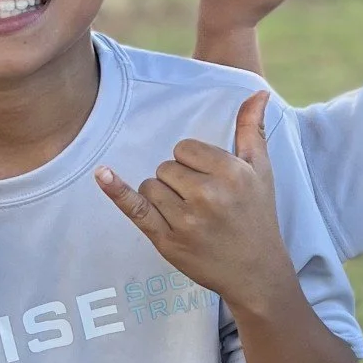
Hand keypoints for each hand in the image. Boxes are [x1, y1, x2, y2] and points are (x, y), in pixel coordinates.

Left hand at [96, 93, 294, 311]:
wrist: (256, 271)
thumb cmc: (257, 216)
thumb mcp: (261, 171)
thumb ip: (252, 129)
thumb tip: (258, 91)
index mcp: (232, 173)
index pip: (185, 148)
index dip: (193, 162)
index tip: (209, 180)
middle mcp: (209, 195)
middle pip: (166, 167)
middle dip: (178, 180)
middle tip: (203, 203)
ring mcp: (186, 220)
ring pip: (150, 185)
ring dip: (162, 196)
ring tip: (189, 215)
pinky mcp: (168, 241)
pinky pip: (135, 209)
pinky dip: (116, 191)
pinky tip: (101, 174)